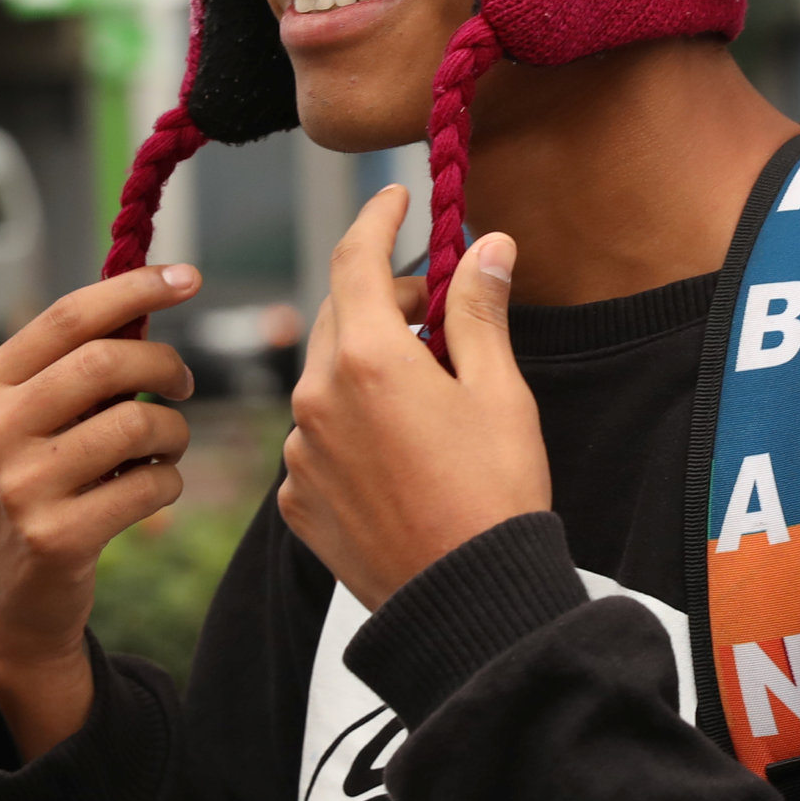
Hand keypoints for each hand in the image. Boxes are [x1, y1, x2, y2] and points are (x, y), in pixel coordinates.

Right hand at [0, 264, 202, 758]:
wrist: (4, 605)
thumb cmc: (28, 493)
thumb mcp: (20, 426)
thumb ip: (67, 371)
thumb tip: (148, 300)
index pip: (67, 318)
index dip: (134, 288)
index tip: (188, 276)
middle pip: (108, 362)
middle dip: (166, 366)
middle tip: (183, 385)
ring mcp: (20, 487)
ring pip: (139, 424)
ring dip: (174, 433)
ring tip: (165, 448)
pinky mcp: (56, 537)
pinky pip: (151, 485)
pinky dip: (170, 482)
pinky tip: (153, 489)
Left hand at [277, 192, 546, 609]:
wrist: (467, 603)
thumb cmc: (495, 494)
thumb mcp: (500, 392)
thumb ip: (479, 311)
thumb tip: (486, 245)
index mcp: (368, 360)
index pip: (357, 259)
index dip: (376, 218)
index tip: (394, 196)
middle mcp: (317, 399)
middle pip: (339, 318)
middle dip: (382, 298)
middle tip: (434, 302)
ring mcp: (301, 454)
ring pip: (325, 381)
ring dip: (365, 366)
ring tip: (424, 386)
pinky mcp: (299, 501)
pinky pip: (316, 439)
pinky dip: (349, 424)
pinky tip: (397, 447)